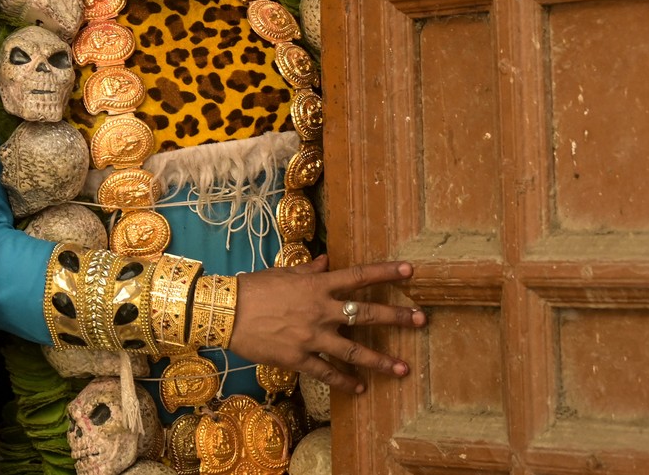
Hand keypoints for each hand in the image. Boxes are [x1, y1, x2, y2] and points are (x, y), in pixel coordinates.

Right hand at [226, 255, 425, 394]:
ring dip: (380, 360)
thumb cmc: (254, 288)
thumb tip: (326, 260)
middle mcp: (320, 310)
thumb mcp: (283, 273)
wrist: (226, 312)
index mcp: (317, 286)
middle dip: (396, 317)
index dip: (385, 273)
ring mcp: (311, 336)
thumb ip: (309, 271)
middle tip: (421, 320)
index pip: (358, 277)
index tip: (410, 271)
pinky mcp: (299, 358)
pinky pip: (326, 372)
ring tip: (403, 369)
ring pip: (353, 350)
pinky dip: (344, 381)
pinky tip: (359, 388)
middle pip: (366, 313)